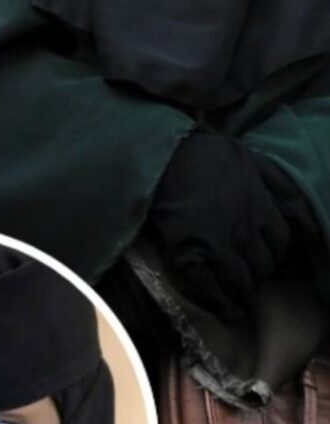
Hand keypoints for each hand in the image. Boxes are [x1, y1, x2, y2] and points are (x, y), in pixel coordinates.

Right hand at [148, 133, 291, 320]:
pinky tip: (225, 311)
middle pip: (263, 266)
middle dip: (258, 273)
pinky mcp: (188, 254)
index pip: (281, 243)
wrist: (159, 158)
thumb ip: (281, 185)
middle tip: (247, 276)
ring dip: (241, 292)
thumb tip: (307, 214)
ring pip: (241, 281)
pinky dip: (219, 303)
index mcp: (260, 207)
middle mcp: (244, 229)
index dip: (274, 253)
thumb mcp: (253, 159)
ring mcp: (216, 244)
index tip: (264, 257)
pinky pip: (209, 287)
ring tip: (238, 298)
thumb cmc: (203, 155)